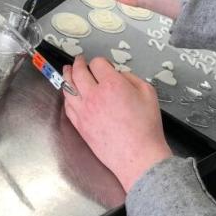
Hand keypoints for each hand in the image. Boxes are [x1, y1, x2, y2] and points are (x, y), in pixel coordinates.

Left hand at [63, 56, 172, 191]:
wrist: (138, 156)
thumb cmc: (145, 128)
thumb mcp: (148, 93)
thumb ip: (132, 78)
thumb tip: (120, 75)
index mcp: (112, 85)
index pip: (98, 64)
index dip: (100, 61)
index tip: (102, 63)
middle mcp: (94, 96)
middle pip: (79, 72)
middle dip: (78, 63)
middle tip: (79, 60)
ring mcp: (84, 111)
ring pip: (68, 88)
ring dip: (67, 76)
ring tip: (67, 71)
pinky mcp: (80, 125)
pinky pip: (68, 106)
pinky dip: (67, 97)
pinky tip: (68, 94)